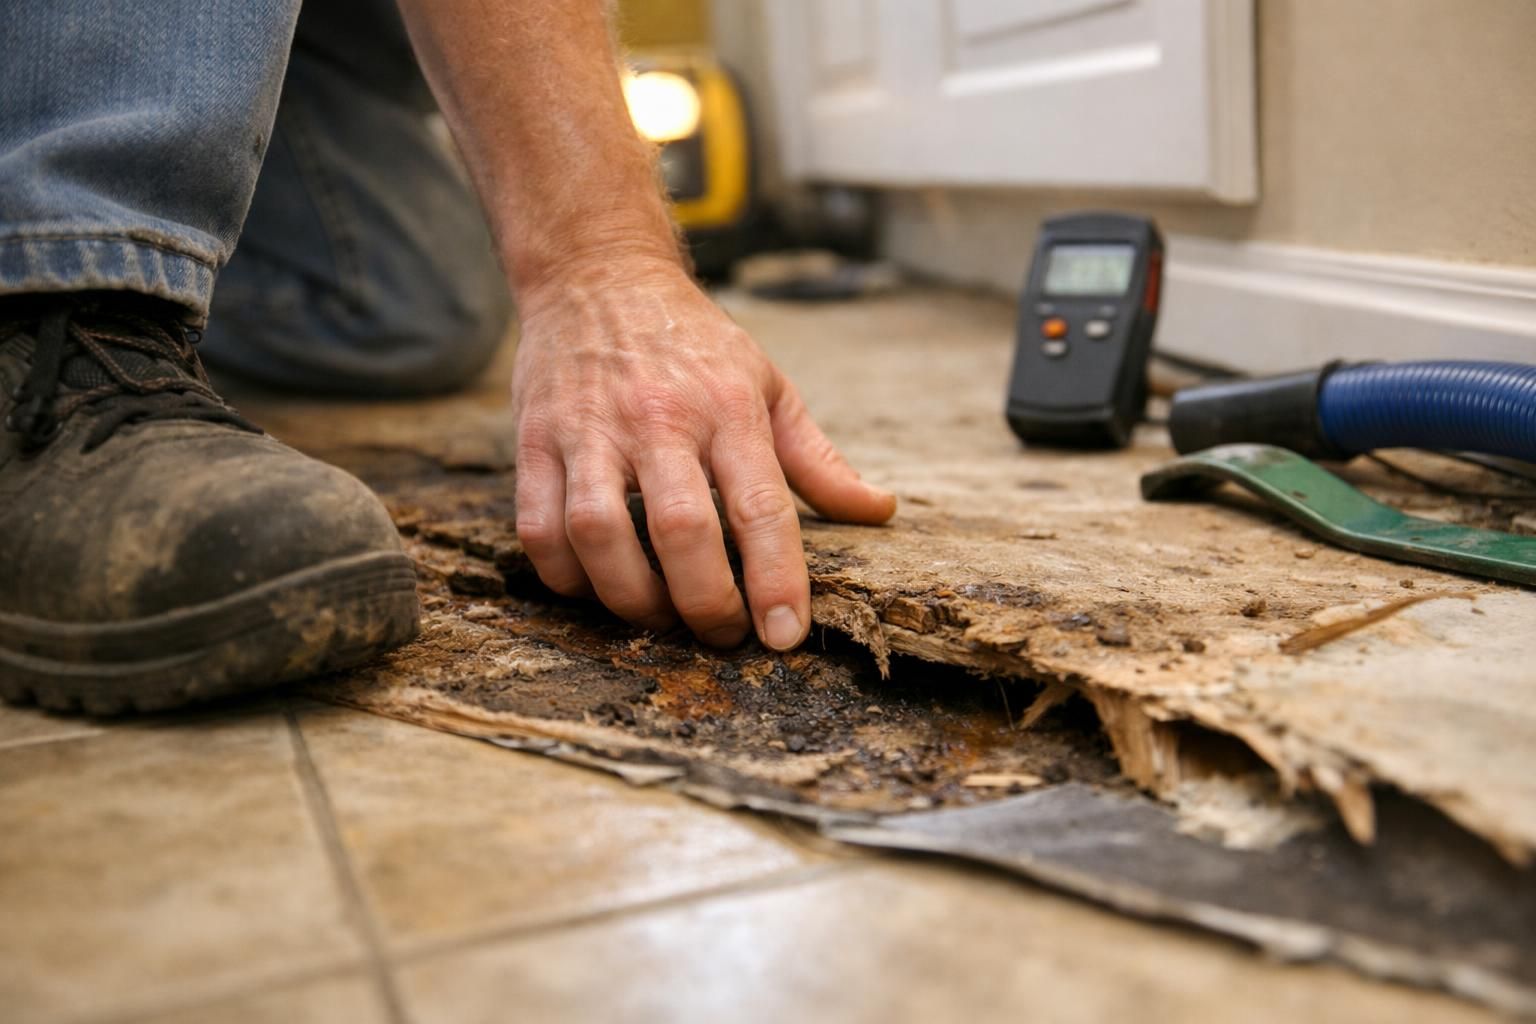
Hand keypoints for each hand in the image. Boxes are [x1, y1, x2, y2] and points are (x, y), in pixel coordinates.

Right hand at [510, 261, 896, 649]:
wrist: (597, 274)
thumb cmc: (692, 343)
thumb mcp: (768, 384)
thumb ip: (818, 458)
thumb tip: (878, 511)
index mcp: (728, 407)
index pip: (760, 506)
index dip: (775, 580)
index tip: (785, 635)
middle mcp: (658, 418)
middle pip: (680, 528)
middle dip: (705, 601)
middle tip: (723, 634)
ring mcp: (589, 429)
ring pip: (598, 533)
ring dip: (630, 597)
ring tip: (660, 615)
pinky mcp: (534, 440)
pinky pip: (537, 527)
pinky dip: (564, 575)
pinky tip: (596, 586)